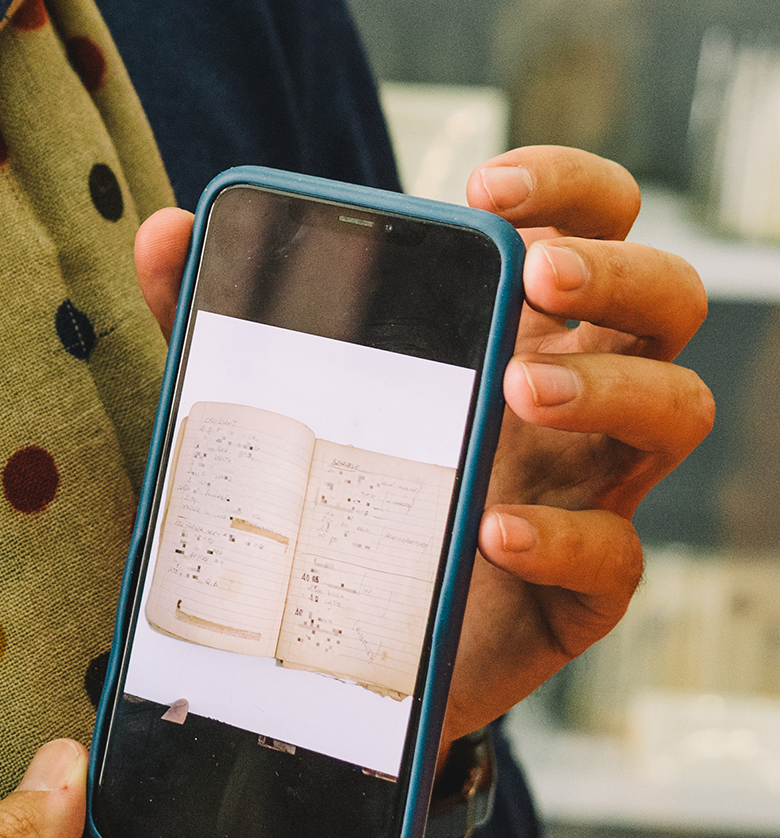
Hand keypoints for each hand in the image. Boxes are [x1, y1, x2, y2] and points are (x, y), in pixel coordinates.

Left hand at [134, 144, 711, 746]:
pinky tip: (495, 529)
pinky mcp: (577, 592)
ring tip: (521, 390)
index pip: (590, 220)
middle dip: (618, 270)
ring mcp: (585, 488)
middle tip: (537, 276)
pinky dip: (566, 538)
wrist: (323, 651)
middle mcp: (569, 394)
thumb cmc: (318, 490)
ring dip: (614, 388)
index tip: (488, 189)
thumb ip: (214, 314)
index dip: (568, 186)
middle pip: (664, 298)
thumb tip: (161, 231)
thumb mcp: (262, 394)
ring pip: (675, 410)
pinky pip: (618, 557)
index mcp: (511, 323)